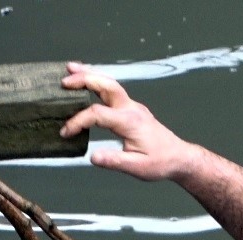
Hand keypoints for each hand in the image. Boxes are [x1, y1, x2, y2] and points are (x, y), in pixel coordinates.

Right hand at [60, 62, 198, 181]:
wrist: (178, 157)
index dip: (78, 121)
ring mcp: (132, 106)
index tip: (65, 132)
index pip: (97, 114)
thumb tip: (93, 157)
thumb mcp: (137, 167)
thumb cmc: (160, 162)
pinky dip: (98, 81)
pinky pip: (113, 89)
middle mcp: (131, 109)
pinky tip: (88, 80)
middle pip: (106, 85)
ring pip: (110, 83)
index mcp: (129, 122)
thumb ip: (114, 161)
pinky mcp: (132, 108)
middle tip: (64, 81)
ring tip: (71, 68)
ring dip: (91, 74)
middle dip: (84, 79)